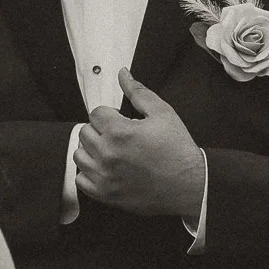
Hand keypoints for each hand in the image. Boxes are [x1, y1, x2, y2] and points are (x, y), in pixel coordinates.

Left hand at [73, 71, 205, 216]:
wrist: (189, 185)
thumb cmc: (177, 150)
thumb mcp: (163, 114)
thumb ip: (138, 92)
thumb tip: (123, 74)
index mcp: (119, 132)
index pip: (96, 113)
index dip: (110, 114)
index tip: (121, 122)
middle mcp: (107, 154)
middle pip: (84, 132)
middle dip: (99, 130)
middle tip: (118, 137)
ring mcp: (104, 176)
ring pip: (79, 155)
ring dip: (91, 150)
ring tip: (110, 152)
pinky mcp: (105, 194)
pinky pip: (81, 180)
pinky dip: (89, 173)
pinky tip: (106, 169)